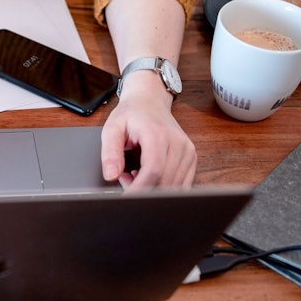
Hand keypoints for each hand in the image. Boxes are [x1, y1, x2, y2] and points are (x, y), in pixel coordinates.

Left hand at [100, 70, 195, 189]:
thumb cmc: (131, 115)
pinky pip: (181, 184)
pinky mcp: (191, 158)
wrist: (149, 102)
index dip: (139, 189)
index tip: (126, 199)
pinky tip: (149, 176)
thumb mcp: (112, 129)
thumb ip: (109, 152)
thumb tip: (111, 175)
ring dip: (153, 190)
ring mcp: (187, 151)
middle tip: (125, 179)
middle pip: (164, 182)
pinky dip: (164, 187)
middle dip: (143, 190)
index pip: (153, 171)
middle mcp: (178, 143)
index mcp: (158, 134)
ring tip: (136, 175)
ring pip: (174, 186)